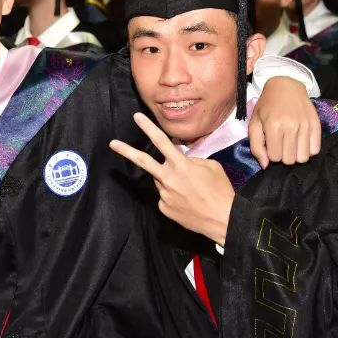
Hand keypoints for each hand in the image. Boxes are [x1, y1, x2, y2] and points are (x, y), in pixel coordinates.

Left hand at [111, 113, 233, 246]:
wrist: (224, 219)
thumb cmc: (220, 190)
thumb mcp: (211, 166)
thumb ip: (192, 160)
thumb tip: (181, 161)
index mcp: (181, 165)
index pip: (161, 141)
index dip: (148, 128)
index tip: (137, 118)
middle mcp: (168, 178)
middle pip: (143, 162)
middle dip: (126, 151)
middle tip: (113, 144)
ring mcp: (164, 194)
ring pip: (160, 181)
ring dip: (169, 180)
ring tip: (189, 190)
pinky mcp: (164, 208)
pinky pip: (165, 197)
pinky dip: (173, 195)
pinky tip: (187, 201)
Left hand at [250, 77, 320, 167]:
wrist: (286, 86)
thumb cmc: (266, 106)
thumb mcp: (254, 123)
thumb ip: (256, 146)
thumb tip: (266, 166)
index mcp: (273, 126)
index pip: (274, 157)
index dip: (271, 153)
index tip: (270, 144)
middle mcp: (291, 127)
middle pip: (289, 160)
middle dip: (283, 155)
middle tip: (280, 144)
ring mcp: (305, 126)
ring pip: (303, 158)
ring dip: (295, 154)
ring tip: (291, 144)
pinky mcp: (316, 125)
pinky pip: (315, 150)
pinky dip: (308, 150)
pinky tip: (301, 142)